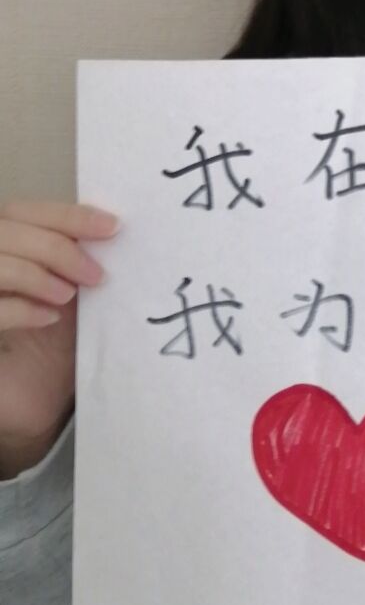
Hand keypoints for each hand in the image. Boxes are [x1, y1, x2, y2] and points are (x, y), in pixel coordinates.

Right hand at [0, 200, 119, 478]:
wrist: (26, 394)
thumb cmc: (48, 335)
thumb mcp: (66, 288)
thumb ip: (74, 258)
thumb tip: (112, 229)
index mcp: (1, 237)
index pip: (24, 210)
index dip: (67, 215)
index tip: (113, 227)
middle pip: (6, 229)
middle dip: (56, 248)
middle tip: (96, 276)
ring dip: (36, 275)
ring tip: (67, 297)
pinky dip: (20, 308)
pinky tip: (48, 318)